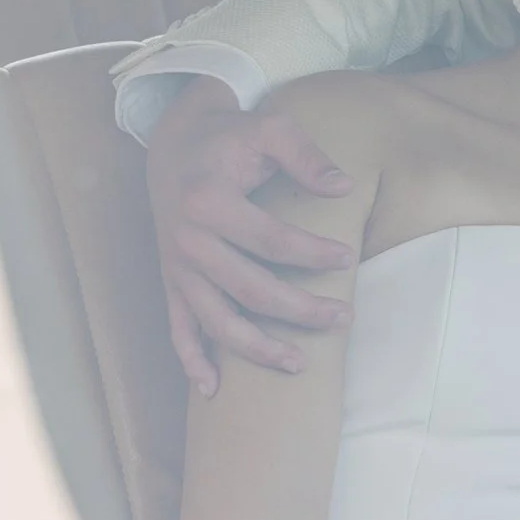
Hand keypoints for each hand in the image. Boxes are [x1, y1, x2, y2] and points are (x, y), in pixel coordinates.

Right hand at [145, 77, 354, 394]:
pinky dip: (192, 361)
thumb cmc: (228, 135)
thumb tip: (343, 187)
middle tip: (343, 317)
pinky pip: (177, 329)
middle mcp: (187, 242)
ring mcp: (176, 268)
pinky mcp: (170, 282)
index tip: (349, 257)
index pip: (271, 240)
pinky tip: (213, 390)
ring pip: (217, 321)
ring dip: (257, 348)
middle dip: (299, 310)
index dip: (312, 253)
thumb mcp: (268, 129)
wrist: (173, 142)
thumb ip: (305, 156)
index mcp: (209, 203)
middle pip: (250, 289)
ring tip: (300, 364)